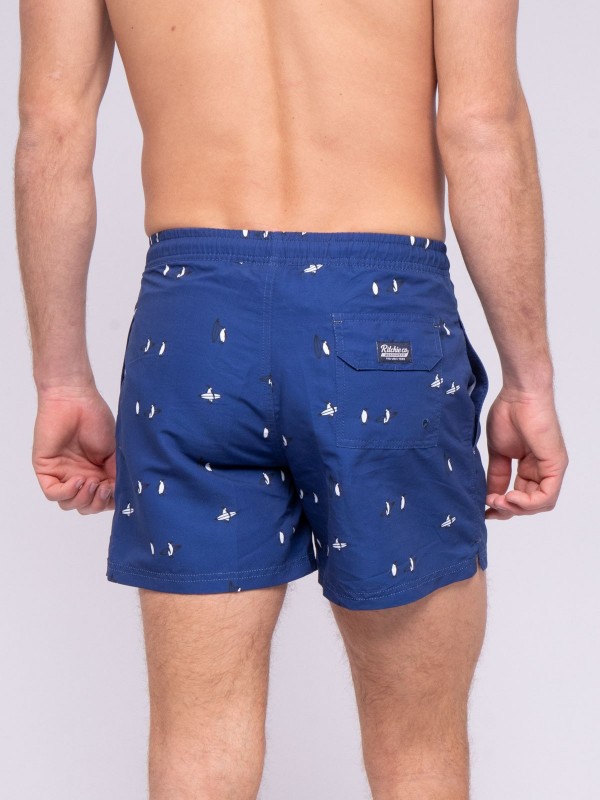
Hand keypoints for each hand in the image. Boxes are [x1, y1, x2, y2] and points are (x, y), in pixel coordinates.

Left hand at [32, 385, 116, 513]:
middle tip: (105, 487)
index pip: (102, 500)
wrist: (75, 400)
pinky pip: (53, 493)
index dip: (110, 501)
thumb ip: (117, 474)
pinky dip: (68, 492)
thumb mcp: (115, 451)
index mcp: (97, 473)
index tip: (118, 490)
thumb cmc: (96, 419)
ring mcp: (62, 474)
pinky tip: (79, 479)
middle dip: (97, 503)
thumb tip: (121, 495)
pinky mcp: (46, 469)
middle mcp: (80, 476)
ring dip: (83, 499)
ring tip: (92, 482)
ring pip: (69, 504)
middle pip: (86, 506)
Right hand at [485, 386, 568, 519]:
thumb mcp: (498, 453)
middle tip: (489, 506)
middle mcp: (543, 470)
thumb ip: (496, 476)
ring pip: (541, 504)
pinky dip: (528, 502)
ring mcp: (551, 468)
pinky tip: (510, 496)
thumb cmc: (508, 414)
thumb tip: (489, 497)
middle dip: (508, 510)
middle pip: (530, 504)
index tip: (484, 510)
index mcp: (531, 467)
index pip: (521, 497)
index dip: (503, 507)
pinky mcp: (556, 465)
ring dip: (517, 508)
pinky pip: (547, 495)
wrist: (518, 394)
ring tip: (498, 500)